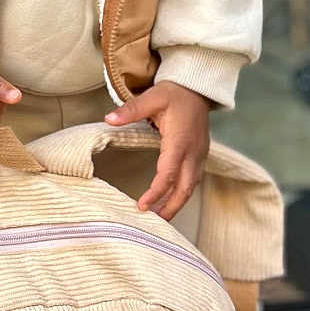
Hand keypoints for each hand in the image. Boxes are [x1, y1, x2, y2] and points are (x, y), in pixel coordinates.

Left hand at [104, 82, 211, 219]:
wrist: (198, 87)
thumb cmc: (174, 93)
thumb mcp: (152, 97)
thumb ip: (131, 109)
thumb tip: (109, 119)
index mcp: (180, 141)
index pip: (168, 174)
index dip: (155, 192)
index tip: (141, 206)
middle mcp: (193, 152)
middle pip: (184, 189)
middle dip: (169, 208)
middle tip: (153, 223)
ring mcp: (199, 155)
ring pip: (190, 187)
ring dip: (176, 204)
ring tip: (159, 218)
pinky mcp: (200, 155)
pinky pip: (192, 180)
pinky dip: (181, 194)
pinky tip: (170, 201)